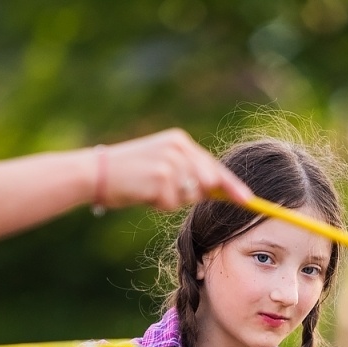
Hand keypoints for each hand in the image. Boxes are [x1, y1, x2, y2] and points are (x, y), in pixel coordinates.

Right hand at [99, 129, 252, 211]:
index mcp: (180, 141)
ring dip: (172, 200)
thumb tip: (216, 191)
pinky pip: (172, 203)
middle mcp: (179, 148)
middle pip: (208, 181)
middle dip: (195, 195)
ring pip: (190, 195)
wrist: (98, 173)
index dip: (232, 186)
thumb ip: (188, 173)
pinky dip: (159, 205)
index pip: (214, 166)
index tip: (250, 200)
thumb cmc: (129, 174)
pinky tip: (143, 193)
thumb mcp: (162, 166)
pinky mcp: (161, 177)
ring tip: (149, 190)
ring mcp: (171, 162)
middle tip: (164, 193)